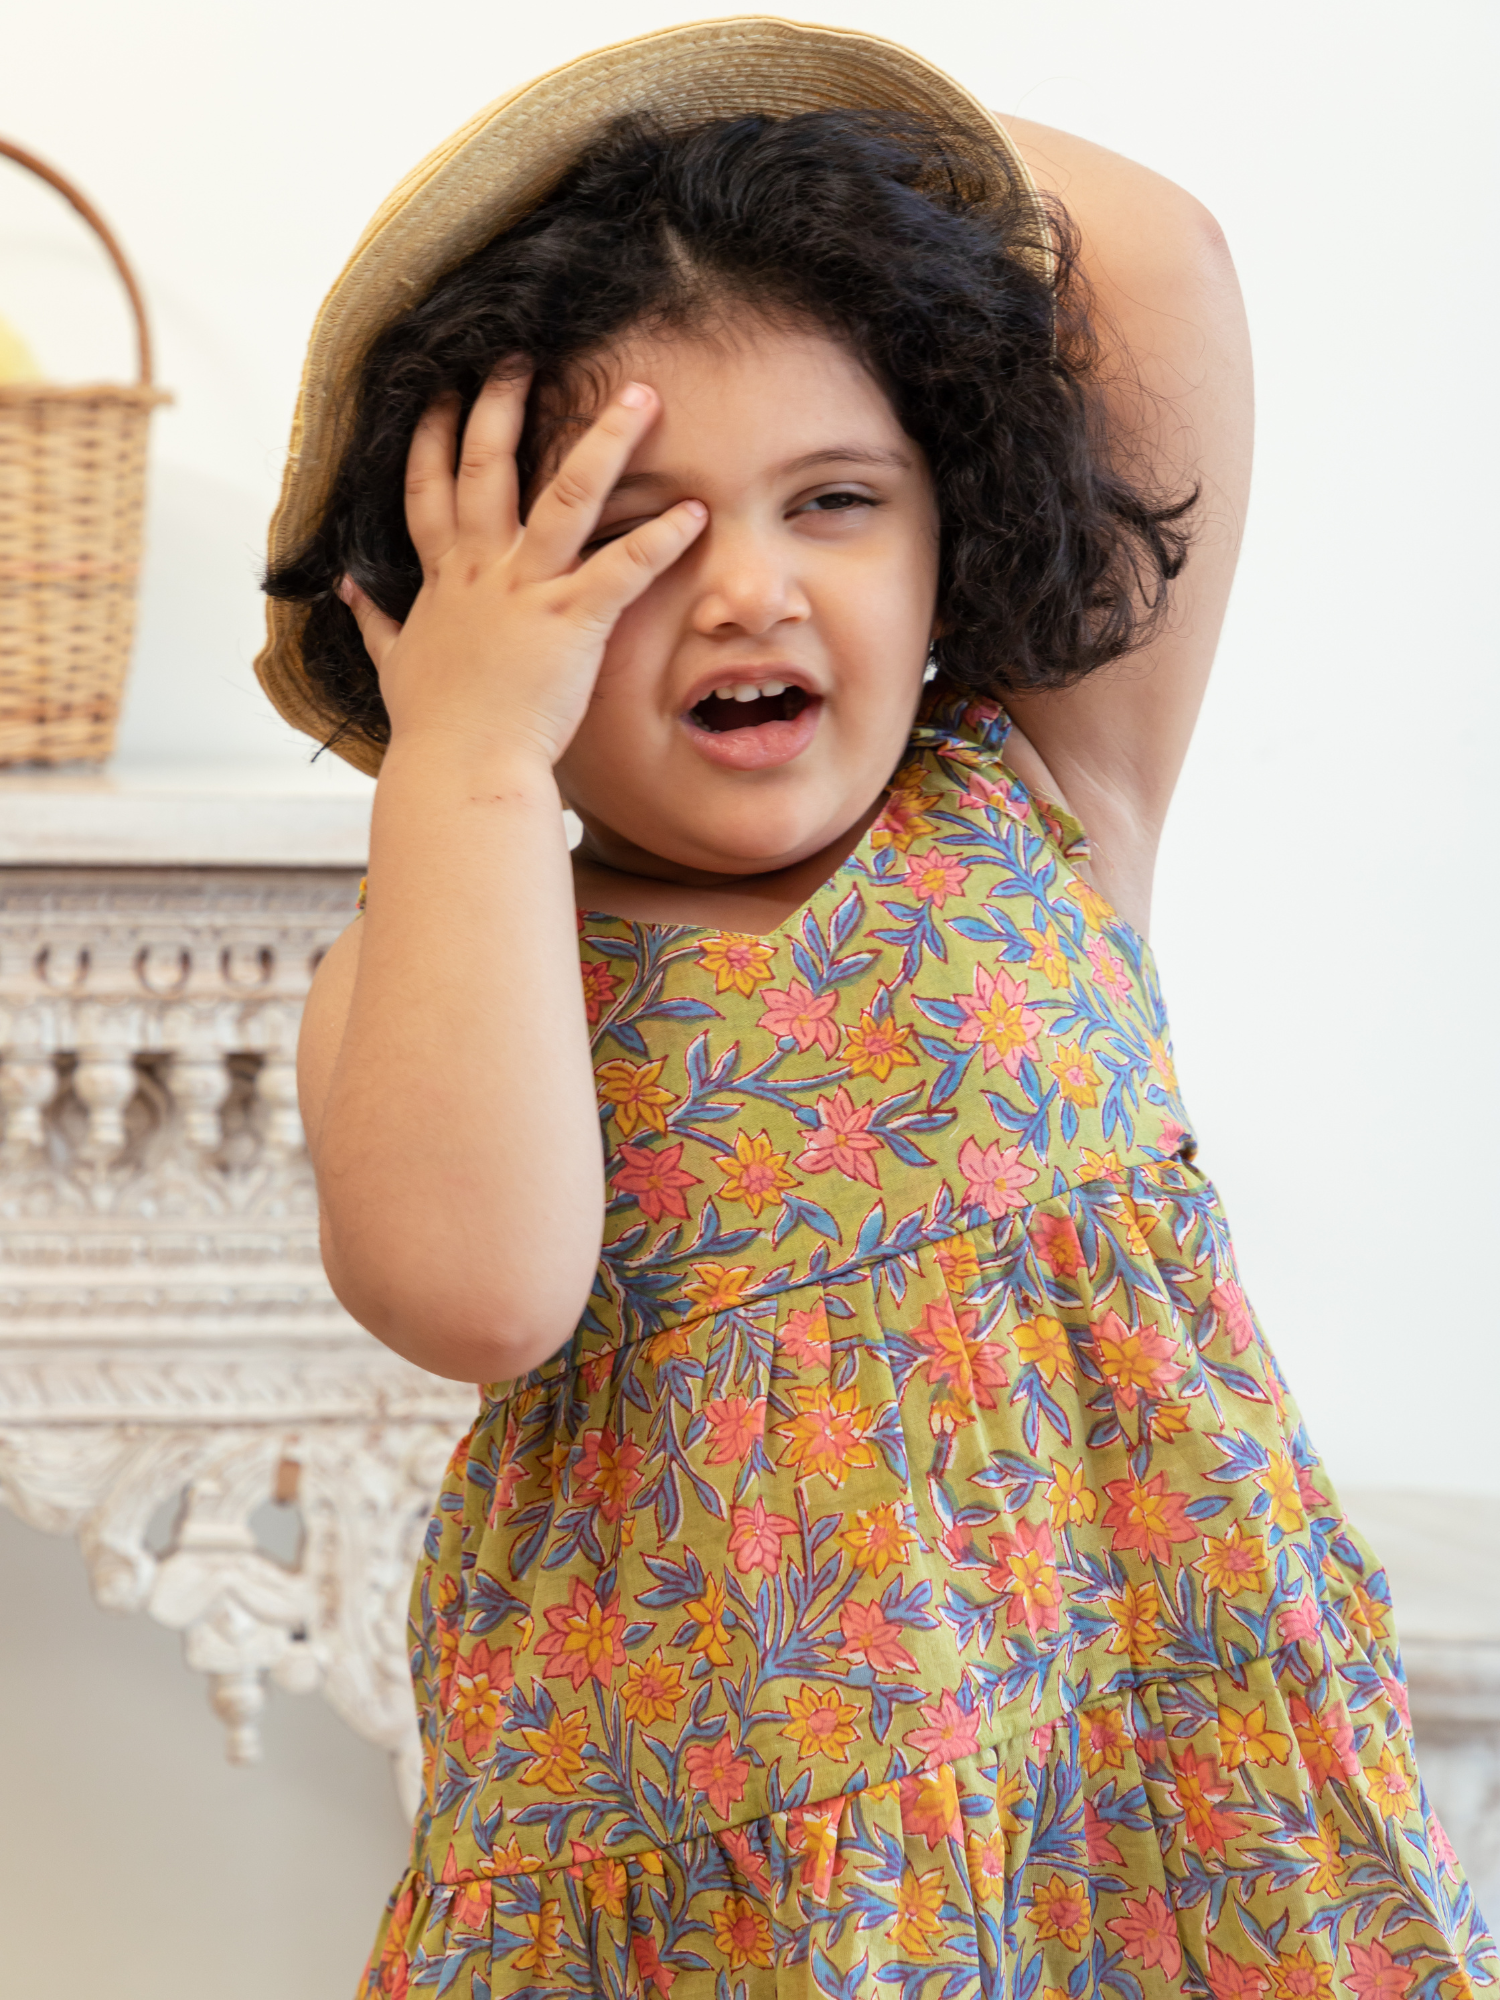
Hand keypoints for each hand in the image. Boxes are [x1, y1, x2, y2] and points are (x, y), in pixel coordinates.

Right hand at [340, 371, 705, 768]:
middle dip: (503, 403)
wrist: (459, 768)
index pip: (427, 489)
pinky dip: (660, 537)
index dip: (429, 435)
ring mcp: (526, 591)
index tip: (439, 387)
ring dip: (606, 441)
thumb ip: (374, 621)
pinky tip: (694, 511)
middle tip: (523, 352)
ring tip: (640, 397)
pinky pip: (622, 568)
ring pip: (566, 495)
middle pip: (487, 466)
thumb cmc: (435, 727)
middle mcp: (481, 570)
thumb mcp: (395, 665)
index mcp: (443, 579)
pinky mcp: (571, 621)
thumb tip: (345, 587)